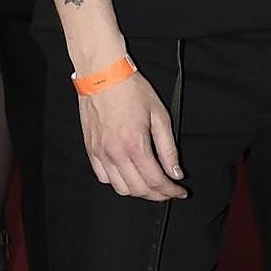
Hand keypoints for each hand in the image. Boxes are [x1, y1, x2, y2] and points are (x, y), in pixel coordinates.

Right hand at [78, 72, 187, 200]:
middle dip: (157, 195)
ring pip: (120, 188)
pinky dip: (118, 183)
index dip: (170, 191)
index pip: (156, 181)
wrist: (103, 75)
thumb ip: (168, 149)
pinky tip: (129, 175)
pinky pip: (104, 177)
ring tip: (150, 185)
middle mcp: (116, 153)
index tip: (179, 191)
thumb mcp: (159, 116)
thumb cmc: (131, 90)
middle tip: (168, 191)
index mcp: (135, 145)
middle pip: (139, 189)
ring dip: (138, 191)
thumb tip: (175, 172)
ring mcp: (101, 153)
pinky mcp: (91, 150)